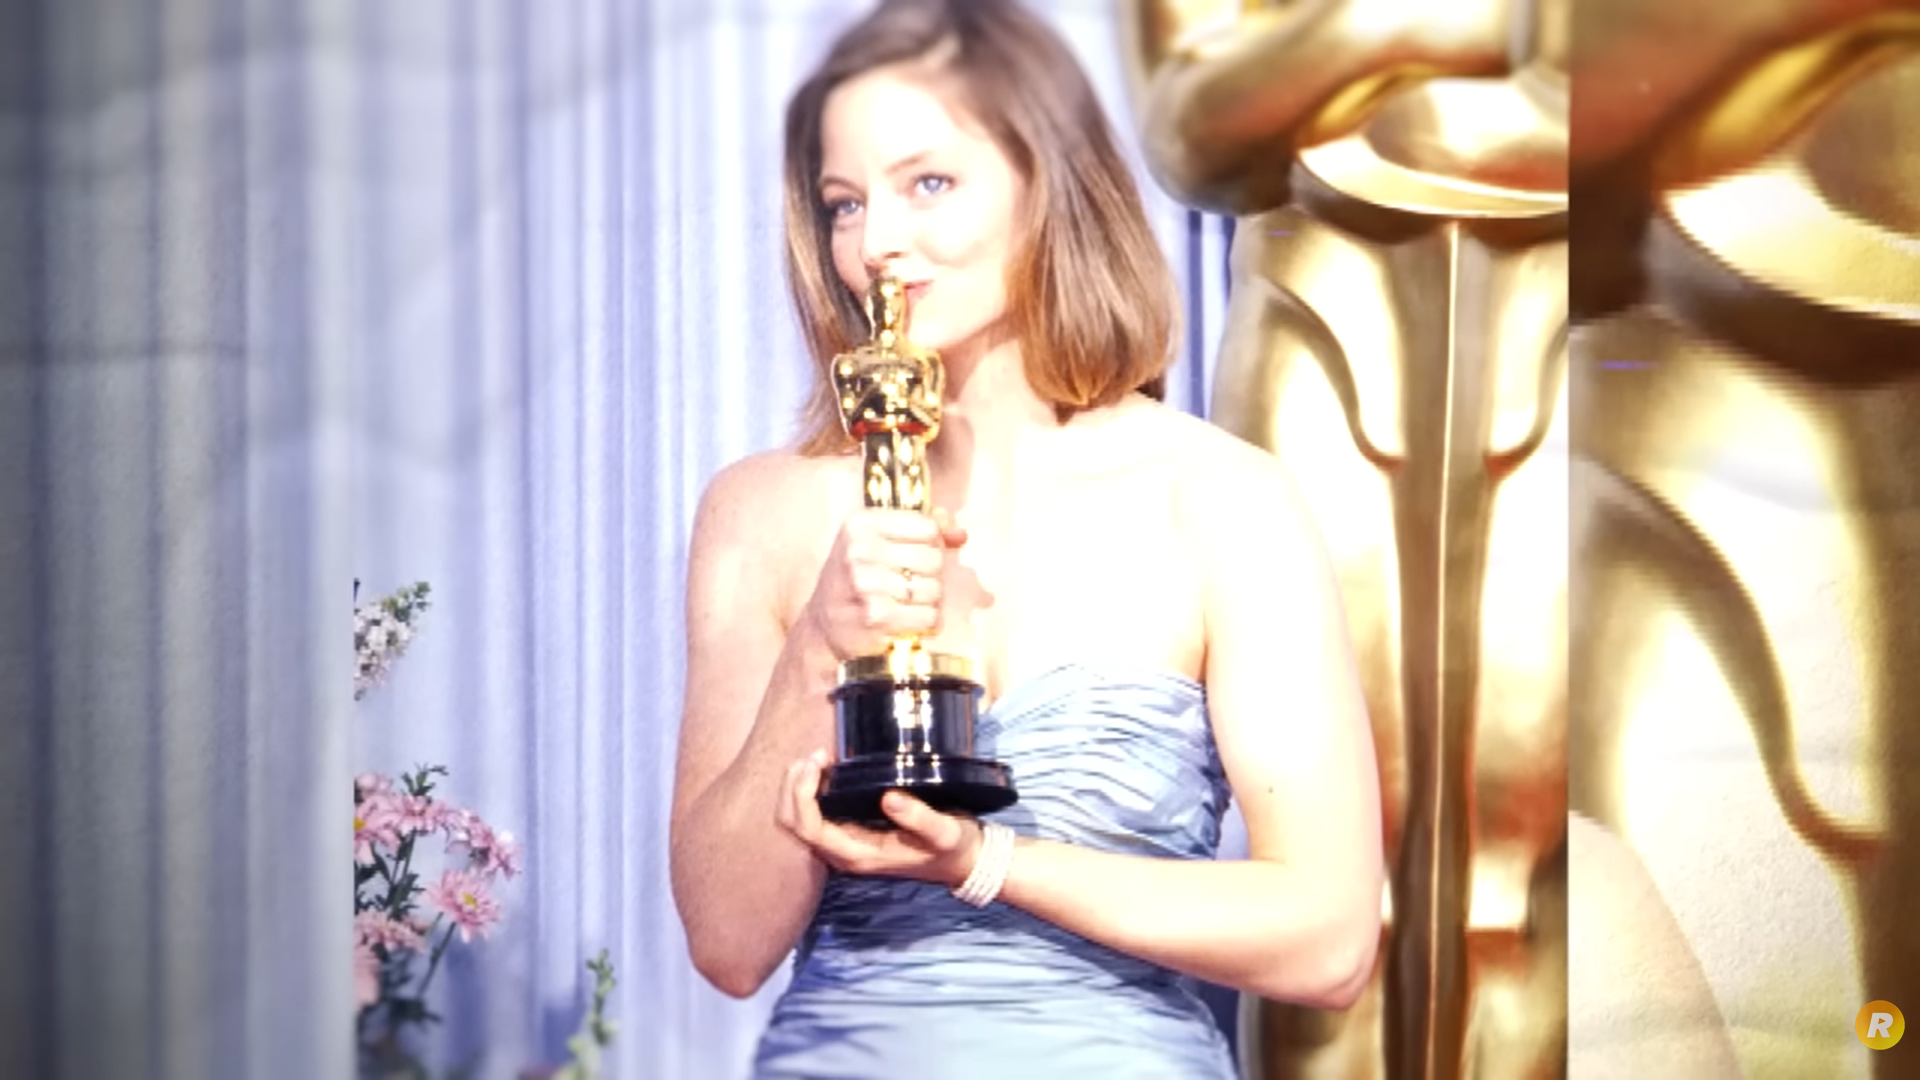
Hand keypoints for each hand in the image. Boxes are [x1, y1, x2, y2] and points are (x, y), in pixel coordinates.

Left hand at [776, 749, 983, 887]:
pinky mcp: (847, 832)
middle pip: (793, 823)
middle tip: (817, 755)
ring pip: (797, 819)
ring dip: (798, 786)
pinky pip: (813, 814)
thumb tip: (889, 798)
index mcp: (857, 855)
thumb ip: (920, 819)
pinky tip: (827, 768)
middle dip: (793, 786)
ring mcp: (842, 843)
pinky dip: (809, 789)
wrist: (960, 862)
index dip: (803, 795)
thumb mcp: (945, 833)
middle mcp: (842, 852)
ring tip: (820, 757)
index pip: (809, 829)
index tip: (817, 763)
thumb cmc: (951, 847)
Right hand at [803, 507, 967, 660]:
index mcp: (862, 524)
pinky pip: (930, 616)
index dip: (932, 543)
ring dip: (928, 601)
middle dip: (930, 574)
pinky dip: (925, 623)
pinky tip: (907, 621)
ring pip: (935, 589)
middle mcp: (861, 550)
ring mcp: (868, 584)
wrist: (823, 628)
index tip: (917, 553)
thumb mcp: (876, 542)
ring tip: (905, 603)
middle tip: (908, 583)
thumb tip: (959, 534)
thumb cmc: (855, 581)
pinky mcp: (878, 616)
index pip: (928, 527)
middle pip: (934, 558)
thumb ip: (921, 529)